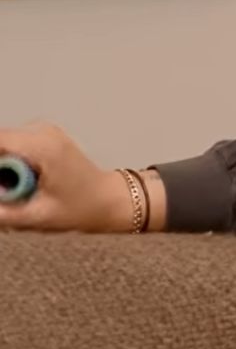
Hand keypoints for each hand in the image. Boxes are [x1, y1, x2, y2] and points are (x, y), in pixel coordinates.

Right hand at [0, 124, 130, 233]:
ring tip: (24, 190)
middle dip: (0, 171)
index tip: (1, 185)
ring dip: (4, 170)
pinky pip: (14, 147)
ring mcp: (44, 131)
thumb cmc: (84, 208)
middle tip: (12, 194)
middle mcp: (43, 132)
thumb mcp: (38, 216)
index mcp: (42, 147)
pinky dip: (13, 166)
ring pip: (4, 146)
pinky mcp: (44, 137)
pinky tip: (28, 182)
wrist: (111, 200)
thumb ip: (2, 213)